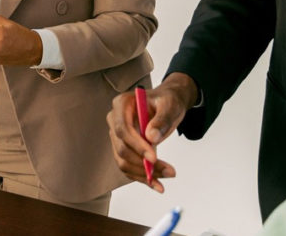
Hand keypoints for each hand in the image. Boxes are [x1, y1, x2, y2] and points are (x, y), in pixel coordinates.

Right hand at [106, 73, 197, 191]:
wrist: (167, 106)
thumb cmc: (167, 101)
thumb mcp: (170, 105)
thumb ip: (161, 119)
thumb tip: (152, 138)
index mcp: (122, 104)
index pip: (122, 129)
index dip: (136, 145)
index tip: (154, 158)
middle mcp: (115, 120)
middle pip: (122, 148)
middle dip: (143, 163)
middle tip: (169, 171)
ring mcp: (117, 136)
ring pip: (123, 161)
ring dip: (144, 174)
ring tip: (167, 175)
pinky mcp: (124, 148)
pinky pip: (129, 167)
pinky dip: (142, 177)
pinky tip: (157, 184)